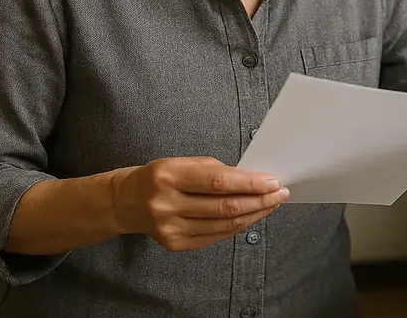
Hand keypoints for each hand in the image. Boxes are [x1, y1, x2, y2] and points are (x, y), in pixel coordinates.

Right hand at [110, 156, 289, 251]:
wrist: (126, 201)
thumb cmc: (159, 176)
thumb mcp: (181, 162)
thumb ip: (214, 170)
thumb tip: (252, 179)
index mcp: (168, 176)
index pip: (217, 182)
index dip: (249, 183)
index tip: (273, 181)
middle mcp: (167, 204)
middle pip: (224, 207)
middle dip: (258, 200)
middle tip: (280, 193)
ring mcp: (170, 228)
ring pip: (223, 225)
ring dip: (253, 215)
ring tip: (271, 205)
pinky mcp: (174, 244)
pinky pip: (215, 236)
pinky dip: (237, 226)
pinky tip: (251, 216)